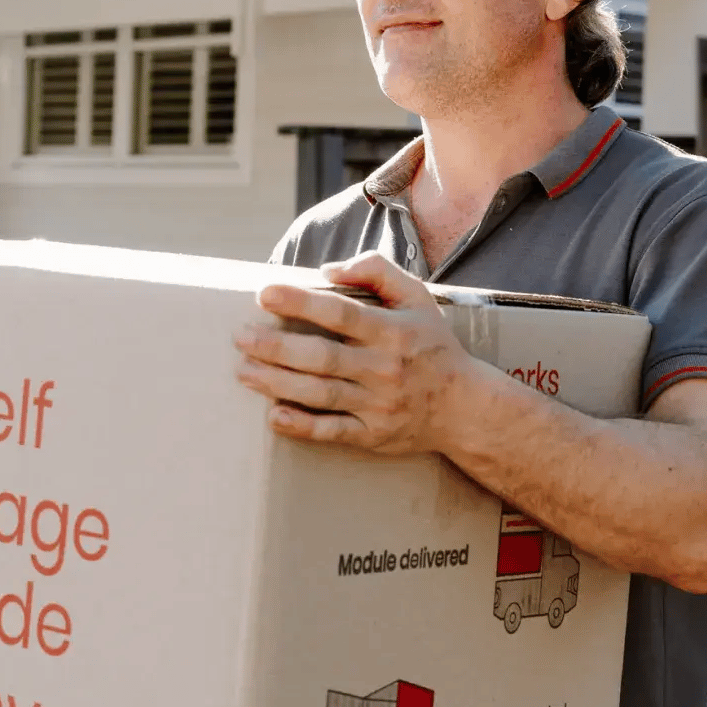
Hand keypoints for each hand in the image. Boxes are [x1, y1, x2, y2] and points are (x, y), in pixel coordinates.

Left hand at [234, 252, 478, 453]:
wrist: (465, 408)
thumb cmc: (433, 345)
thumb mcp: (417, 297)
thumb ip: (377, 271)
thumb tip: (328, 271)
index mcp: (393, 331)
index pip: (340, 313)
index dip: (300, 302)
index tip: (264, 293)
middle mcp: (384, 368)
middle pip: (322, 357)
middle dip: (276, 346)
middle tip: (240, 336)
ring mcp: (378, 405)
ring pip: (320, 394)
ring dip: (277, 383)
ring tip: (243, 371)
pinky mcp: (373, 435)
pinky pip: (332, 432)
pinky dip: (302, 426)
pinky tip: (273, 416)